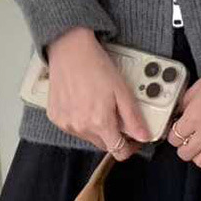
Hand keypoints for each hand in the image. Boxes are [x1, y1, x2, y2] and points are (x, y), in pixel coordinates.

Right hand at [46, 27, 150, 159]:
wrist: (70, 50)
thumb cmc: (95, 66)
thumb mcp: (122, 91)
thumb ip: (133, 118)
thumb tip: (144, 137)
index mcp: (100, 123)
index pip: (118, 151)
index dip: (129, 148)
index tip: (133, 140)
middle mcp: (81, 127)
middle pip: (104, 144)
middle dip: (113, 134)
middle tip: (115, 115)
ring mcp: (67, 124)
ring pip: (89, 137)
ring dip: (96, 127)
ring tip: (97, 104)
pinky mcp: (56, 118)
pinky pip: (73, 128)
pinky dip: (80, 120)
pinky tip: (83, 103)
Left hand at [166, 18, 200, 172]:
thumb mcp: (200, 84)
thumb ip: (187, 103)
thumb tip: (179, 115)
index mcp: (195, 113)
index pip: (174, 138)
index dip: (174, 136)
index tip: (179, 133)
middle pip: (185, 154)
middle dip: (184, 148)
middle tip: (190, 141)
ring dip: (199, 157)